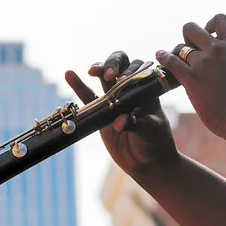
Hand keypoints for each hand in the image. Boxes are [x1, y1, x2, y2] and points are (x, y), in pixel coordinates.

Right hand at [65, 51, 178, 176]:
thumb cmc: (155, 141)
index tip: (123, 81)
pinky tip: (69, 74)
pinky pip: (88, 96)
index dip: (130, 71)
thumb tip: (120, 121)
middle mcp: (131, 89)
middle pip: (121, 64)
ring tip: (92, 70)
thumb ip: (136, 124)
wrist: (146, 161)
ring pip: (104, 77)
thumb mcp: (150, 131)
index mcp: (147, 89)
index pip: (139, 69)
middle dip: (113, 64)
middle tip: (108, 75)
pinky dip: (78, 85)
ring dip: (98, 68)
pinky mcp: (101, 111)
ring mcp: (115, 98)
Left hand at [156, 14, 225, 139]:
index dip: (211, 23)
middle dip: (189, 36)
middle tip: (191, 47)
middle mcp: (216, 50)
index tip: (209, 31)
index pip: (220, 20)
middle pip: (192, 29)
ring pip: (180, 47)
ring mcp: (202, 63)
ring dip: (177, 51)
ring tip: (175, 56)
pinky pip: (171, 61)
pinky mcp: (191, 78)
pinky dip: (163, 57)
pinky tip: (160, 55)